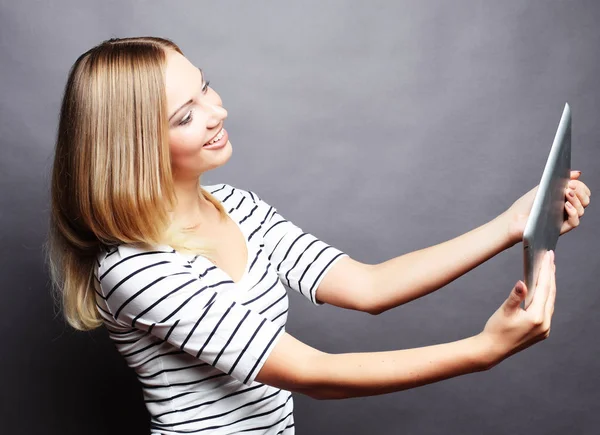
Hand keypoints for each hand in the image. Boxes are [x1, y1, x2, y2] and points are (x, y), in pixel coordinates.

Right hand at [478, 250, 555, 368]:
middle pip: (550, 294)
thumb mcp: (504, 311)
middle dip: (550, 275)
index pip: (544, 288)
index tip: (548, 256)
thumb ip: (515, 296)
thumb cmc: (496, 330)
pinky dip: (546, 297)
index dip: (546, 271)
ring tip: (548, 270)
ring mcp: (545, 329)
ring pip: (550, 301)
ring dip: (549, 285)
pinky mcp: (542, 331)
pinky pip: (547, 309)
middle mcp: (545, 324)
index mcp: (536, 318)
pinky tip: (544, 289)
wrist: (492, 350)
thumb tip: (521, 283)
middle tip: (550, 258)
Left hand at [504, 171, 590, 243]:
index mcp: (564, 199)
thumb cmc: (526, 205)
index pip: (581, 193)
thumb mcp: (543, 188)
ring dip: (576, 200)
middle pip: (584, 201)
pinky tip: (566, 205)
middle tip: (570, 187)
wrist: (514, 219)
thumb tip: (578, 173)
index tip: (572, 182)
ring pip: (581, 210)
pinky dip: (573, 213)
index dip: (581, 187)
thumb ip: (560, 180)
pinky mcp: (560, 229)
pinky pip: (574, 222)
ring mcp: (564, 219)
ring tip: (566, 193)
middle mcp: (566, 209)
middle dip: (580, 192)